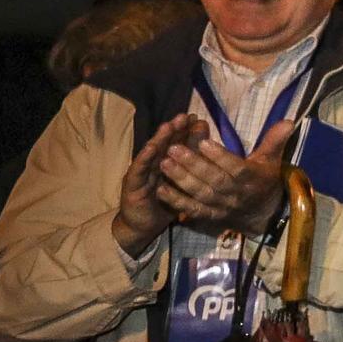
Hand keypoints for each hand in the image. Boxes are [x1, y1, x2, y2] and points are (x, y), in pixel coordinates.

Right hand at [112, 113, 204, 254]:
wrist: (143, 225)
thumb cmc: (166, 203)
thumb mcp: (184, 184)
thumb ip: (193, 166)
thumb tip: (209, 149)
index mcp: (167, 163)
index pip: (178, 144)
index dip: (186, 131)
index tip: (197, 119)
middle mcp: (153, 164)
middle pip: (165, 144)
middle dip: (175, 130)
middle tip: (185, 116)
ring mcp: (142, 172)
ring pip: (152, 152)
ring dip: (160, 139)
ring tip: (169, 126)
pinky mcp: (132, 184)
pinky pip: (139, 170)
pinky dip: (145, 157)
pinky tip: (152, 148)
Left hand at [157, 117, 295, 235]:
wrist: (263, 214)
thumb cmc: (264, 180)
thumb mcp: (272, 160)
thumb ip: (275, 141)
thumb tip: (289, 121)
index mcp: (252, 179)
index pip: (236, 168)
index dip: (220, 157)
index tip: (204, 142)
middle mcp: (236, 194)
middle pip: (214, 181)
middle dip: (193, 165)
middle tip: (173, 149)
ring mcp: (222, 207)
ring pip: (201, 194)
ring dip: (181, 180)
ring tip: (164, 163)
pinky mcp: (211, 216)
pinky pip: (193, 210)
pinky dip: (177, 202)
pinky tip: (161, 190)